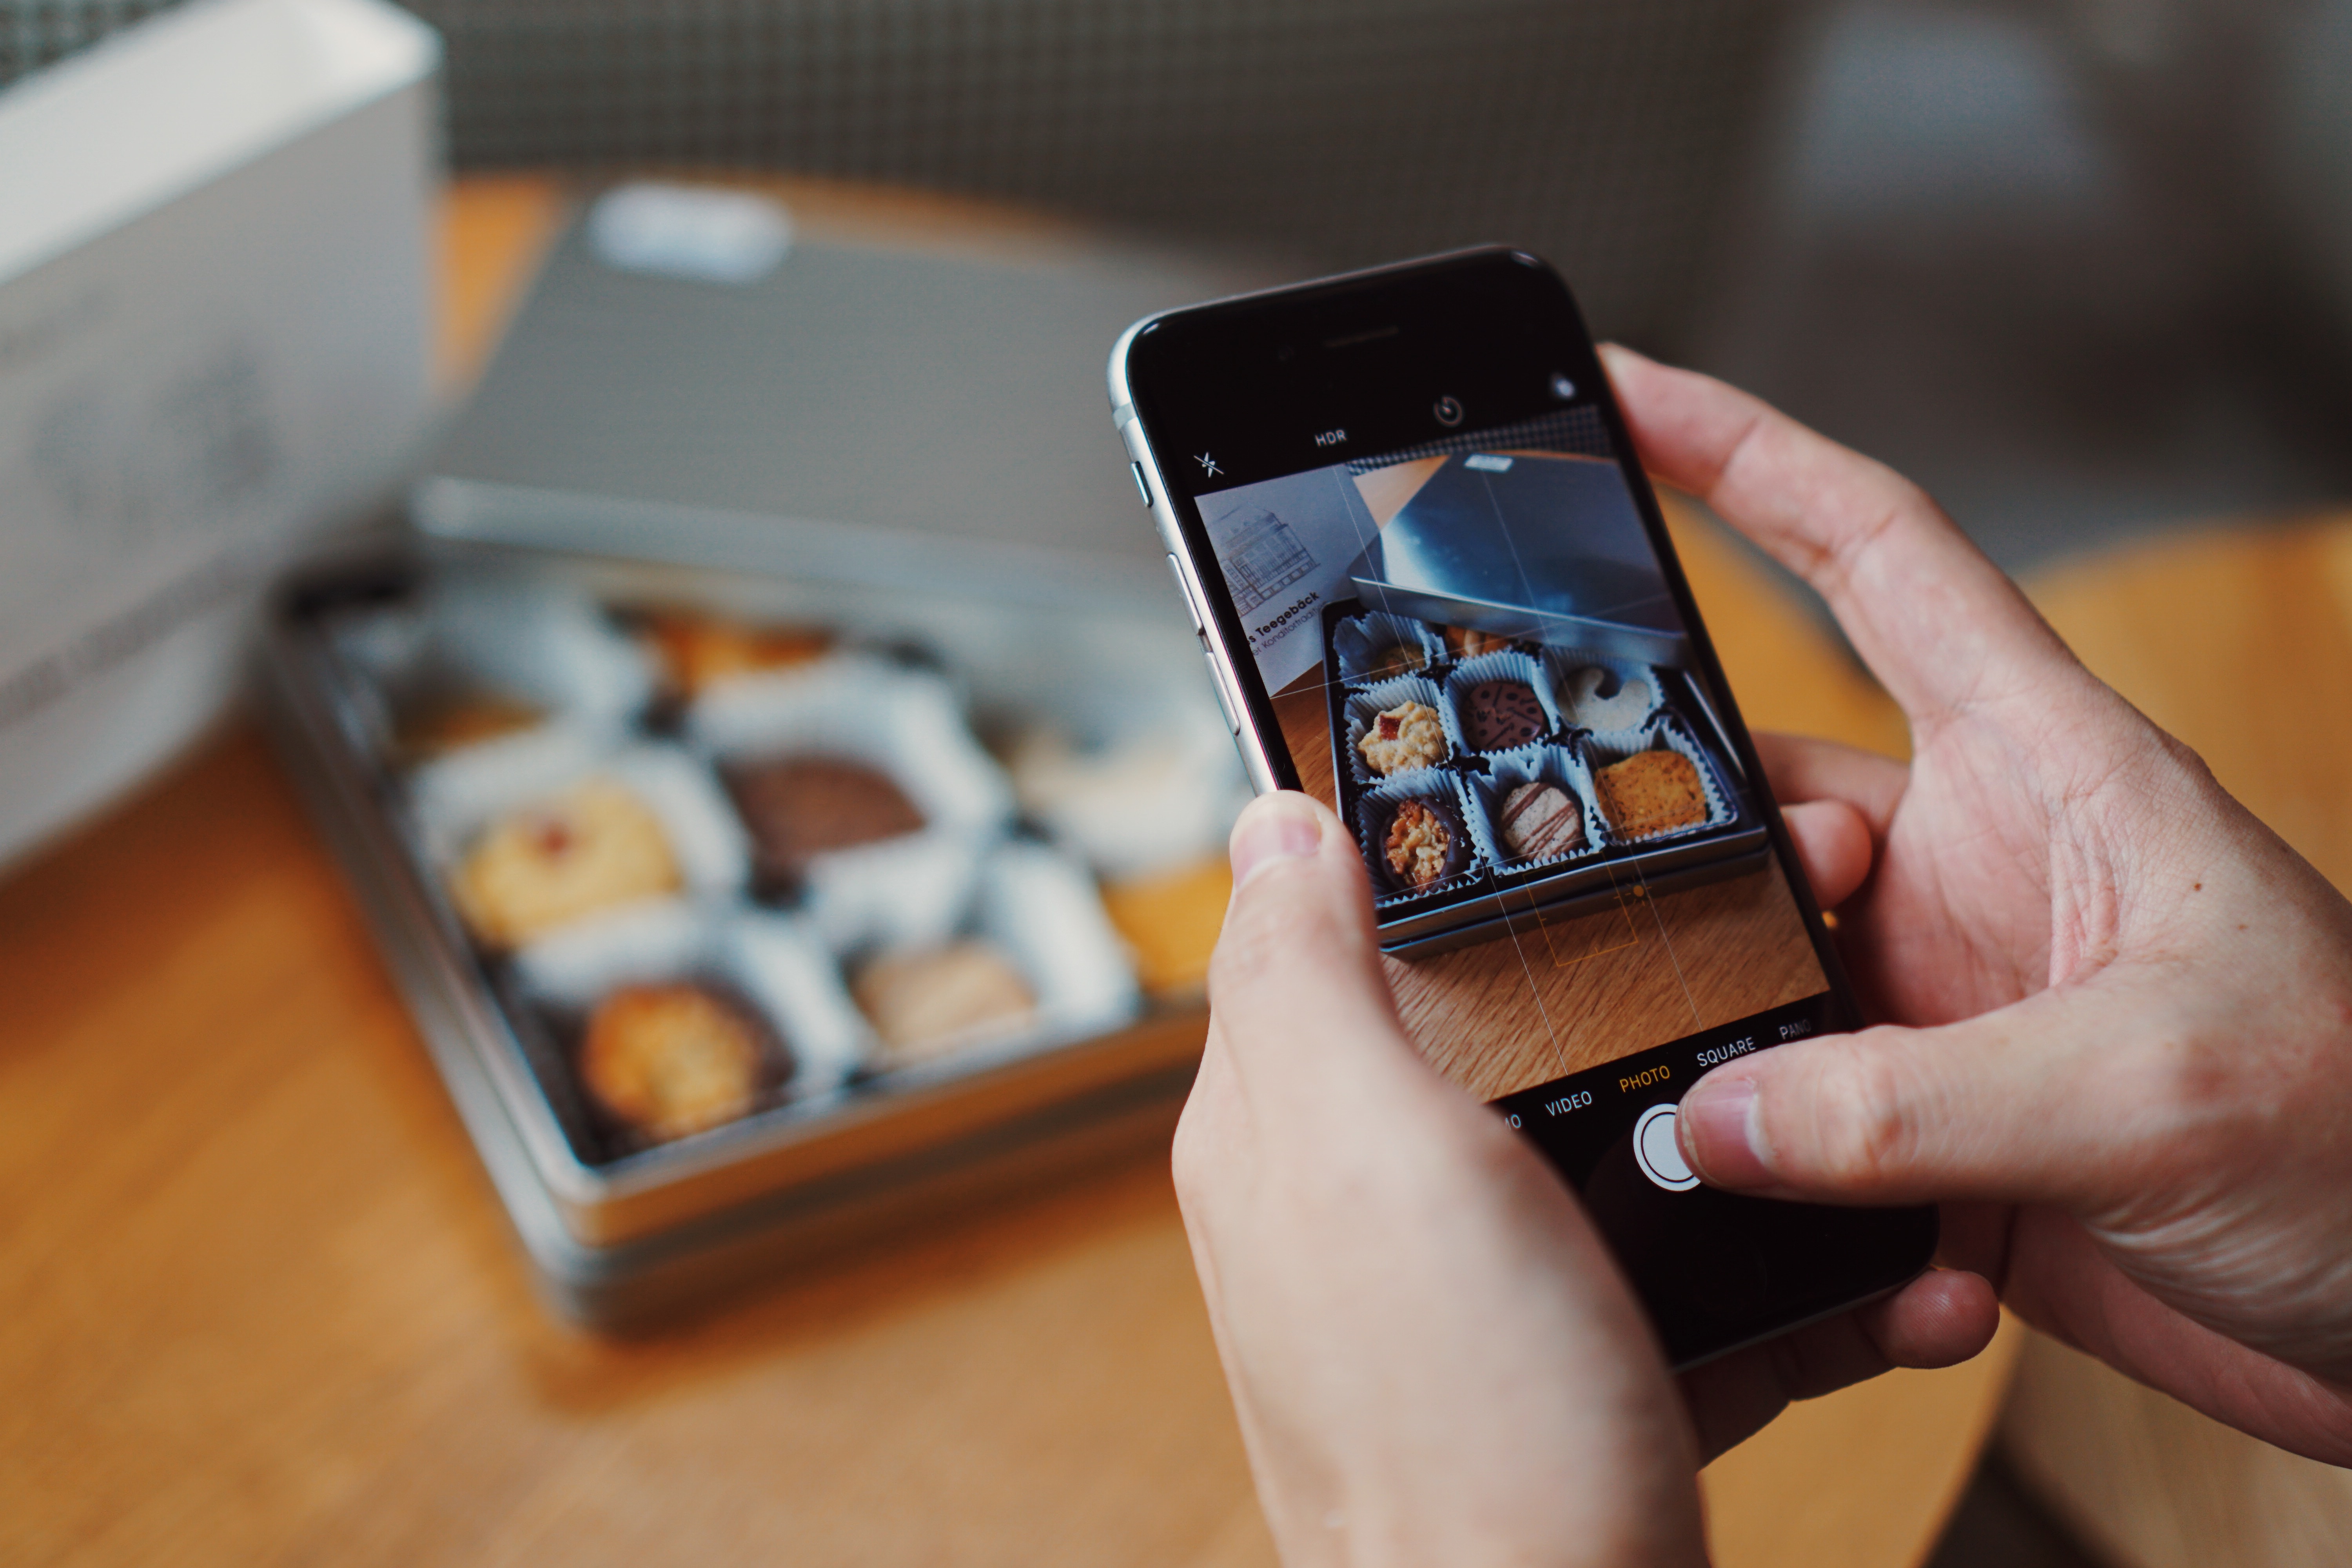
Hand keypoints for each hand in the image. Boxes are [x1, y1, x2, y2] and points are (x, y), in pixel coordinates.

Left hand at [1178, 792, 1991, 1566]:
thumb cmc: (1454, 1424)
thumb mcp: (1364, 1154)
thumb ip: (1308, 983)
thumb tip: (1271, 822)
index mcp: (1292, 1124)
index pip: (1345, 925)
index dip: (1450, 851)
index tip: (1584, 800)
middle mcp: (1370, 1202)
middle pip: (1507, 1028)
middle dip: (1634, 979)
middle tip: (1775, 934)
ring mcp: (1476, 1294)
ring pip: (1619, 1152)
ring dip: (1734, 1129)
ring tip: (1842, 1101)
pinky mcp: (1574, 1372)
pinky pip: (1683, 1283)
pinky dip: (1772, 1274)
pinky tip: (1864, 1270)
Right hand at [1601, 345, 2351, 1463]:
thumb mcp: (2146, 1089)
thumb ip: (1907, 1103)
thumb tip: (1706, 1120)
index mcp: (2045, 769)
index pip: (1871, 555)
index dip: (1744, 456)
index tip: (1619, 399)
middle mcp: (1970, 862)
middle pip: (1758, 788)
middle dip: (1680, 836)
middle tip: (1615, 903)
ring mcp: (1940, 992)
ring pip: (1751, 959)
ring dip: (1729, 1042)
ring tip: (1729, 1115)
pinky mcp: (1930, 1122)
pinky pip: (1793, 1124)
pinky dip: (1792, 1186)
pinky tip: (1860, 1256)